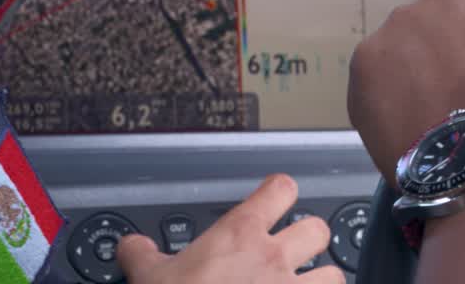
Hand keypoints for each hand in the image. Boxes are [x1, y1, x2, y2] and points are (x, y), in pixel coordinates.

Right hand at [117, 174, 344, 283]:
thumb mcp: (149, 278)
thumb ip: (141, 254)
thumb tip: (131, 245)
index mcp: (239, 236)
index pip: (279, 190)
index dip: (278, 193)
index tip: (273, 199)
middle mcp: (274, 260)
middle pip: (317, 228)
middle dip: (309, 239)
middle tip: (292, 252)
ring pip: (334, 275)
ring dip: (322, 281)